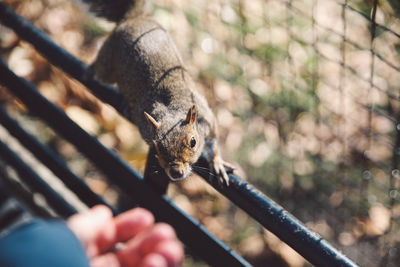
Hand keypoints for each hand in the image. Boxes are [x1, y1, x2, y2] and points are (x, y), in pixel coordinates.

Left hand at [67, 205, 182, 266]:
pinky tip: (158, 262)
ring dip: (160, 259)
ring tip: (168, 251)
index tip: (146, 218)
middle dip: (152, 243)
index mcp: (78, 257)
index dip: (129, 226)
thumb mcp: (68, 240)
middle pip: (131, 257)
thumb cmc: (52, 261)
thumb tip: (103, 213)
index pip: (109, 239)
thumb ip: (88, 225)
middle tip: (165, 235)